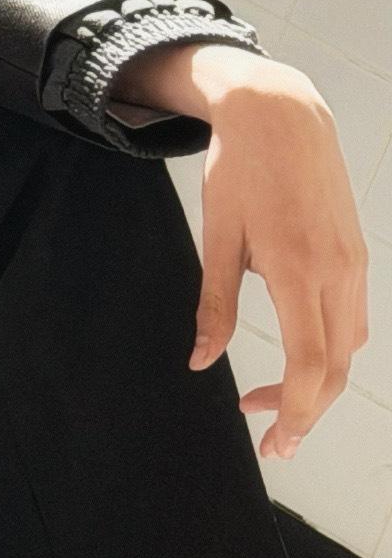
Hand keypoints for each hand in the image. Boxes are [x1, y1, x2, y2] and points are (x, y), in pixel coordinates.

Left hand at [111, 42, 369, 460]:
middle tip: (271, 443)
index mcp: (296, 269)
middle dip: (305, 414)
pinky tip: (299, 356)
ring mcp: (354, 263)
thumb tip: (201, 362)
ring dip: (316, 384)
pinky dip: (330, 350)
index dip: (294, 412)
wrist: (281, 114)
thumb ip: (214, 306)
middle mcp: (336, 272)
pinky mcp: (357, 255)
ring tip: (272, 403)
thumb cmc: (241, 172)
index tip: (272, 440)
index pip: (309, 365)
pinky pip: (352, 318)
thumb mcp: (216, 238)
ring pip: (349, 347)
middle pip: (335, 368)